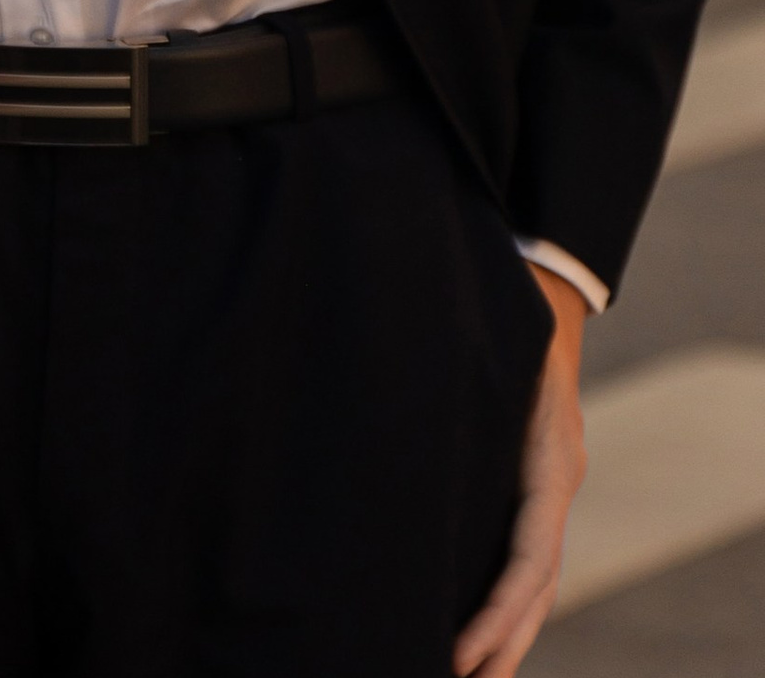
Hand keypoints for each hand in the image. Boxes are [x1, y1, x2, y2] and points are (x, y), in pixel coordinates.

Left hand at [452, 267, 589, 676]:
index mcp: (547, 462)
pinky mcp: (525, 479)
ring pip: (532, 580)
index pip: (528, 560)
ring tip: (461, 676)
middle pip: (535, 587)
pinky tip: (467, 623)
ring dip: (504, 633)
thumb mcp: (484, 341)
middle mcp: (550, 482)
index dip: (496, 614)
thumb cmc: (497, 305)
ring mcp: (543, 484)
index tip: (460, 655)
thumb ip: (442, 373)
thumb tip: (371, 382)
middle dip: (502, 644)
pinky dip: (502, 598)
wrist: (537, 282)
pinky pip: (519, 553)